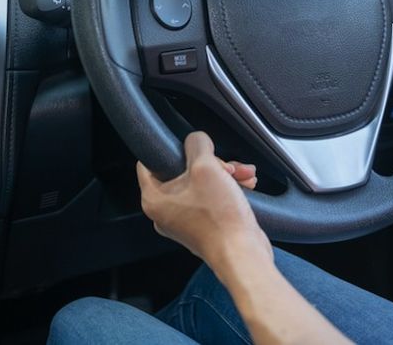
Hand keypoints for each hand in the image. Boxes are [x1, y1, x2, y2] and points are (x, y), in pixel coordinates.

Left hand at [137, 131, 270, 269]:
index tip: (187, 146)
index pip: (148, 163)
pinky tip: (245, 184)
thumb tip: (196, 140)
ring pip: (200, 183)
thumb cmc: (220, 219)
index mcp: (154, 199)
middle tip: (225, 164)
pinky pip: (210, 198)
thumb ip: (197, 144)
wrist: (243, 253)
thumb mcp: (207, 167)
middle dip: (209, 163)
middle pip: (181, 172)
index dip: (169, 149)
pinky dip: (226, 188)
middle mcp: (165, 212)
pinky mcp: (203, 226)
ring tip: (243, 174)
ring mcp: (184, 221)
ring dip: (223, 174)